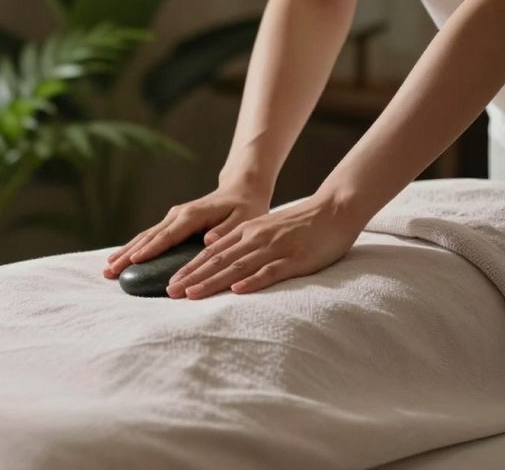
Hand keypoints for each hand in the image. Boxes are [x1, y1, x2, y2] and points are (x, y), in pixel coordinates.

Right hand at [103, 183, 270, 277]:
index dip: (152, 248)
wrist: (240, 191)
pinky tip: (120, 260)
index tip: (135, 260)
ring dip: (125, 253)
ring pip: (144, 237)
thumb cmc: (244, 209)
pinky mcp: (170, 224)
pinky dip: (133, 249)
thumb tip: (207, 241)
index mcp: (192, 215)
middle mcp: (177, 215)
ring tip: (107, 269)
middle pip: (148, 237)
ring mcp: (172, 219)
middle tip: (110, 271)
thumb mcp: (243, 219)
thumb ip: (226, 231)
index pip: (168, 235)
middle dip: (128, 254)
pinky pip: (149, 238)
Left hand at [165, 192, 366, 298]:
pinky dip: (252, 281)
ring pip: (237, 267)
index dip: (189, 269)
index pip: (210, 253)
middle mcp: (254, 238)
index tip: (170, 283)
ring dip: (212, 281)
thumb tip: (218, 260)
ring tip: (191, 294)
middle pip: (217, 261)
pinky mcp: (294, 259)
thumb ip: (243, 243)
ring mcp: (274, 248)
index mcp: (246, 232)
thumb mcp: (264, 230)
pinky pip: (270, 271)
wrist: (334, 209)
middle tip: (170, 292)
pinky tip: (236, 291)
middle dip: (192, 278)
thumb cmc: (299, 224)